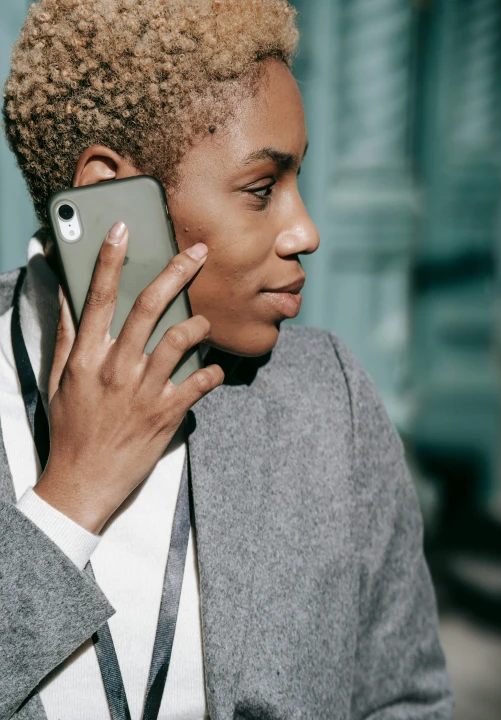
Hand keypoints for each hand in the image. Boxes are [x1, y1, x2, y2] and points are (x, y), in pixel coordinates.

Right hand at [34, 221, 223, 533]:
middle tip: (197, 253)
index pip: (98, 297)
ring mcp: (144, 392)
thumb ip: (68, 336)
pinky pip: (201, 382)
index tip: (123, 228)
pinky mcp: (168, 414)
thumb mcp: (59, 380)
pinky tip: (211, 369)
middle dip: (177, 272)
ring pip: (182, 339)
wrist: (83, 482)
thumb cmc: (71, 428)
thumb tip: (69, 296)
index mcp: (85, 357)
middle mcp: (115, 368)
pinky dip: (212, 371)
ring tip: (202, 321)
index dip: (110, 259)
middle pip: (150, 307)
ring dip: (198, 323)